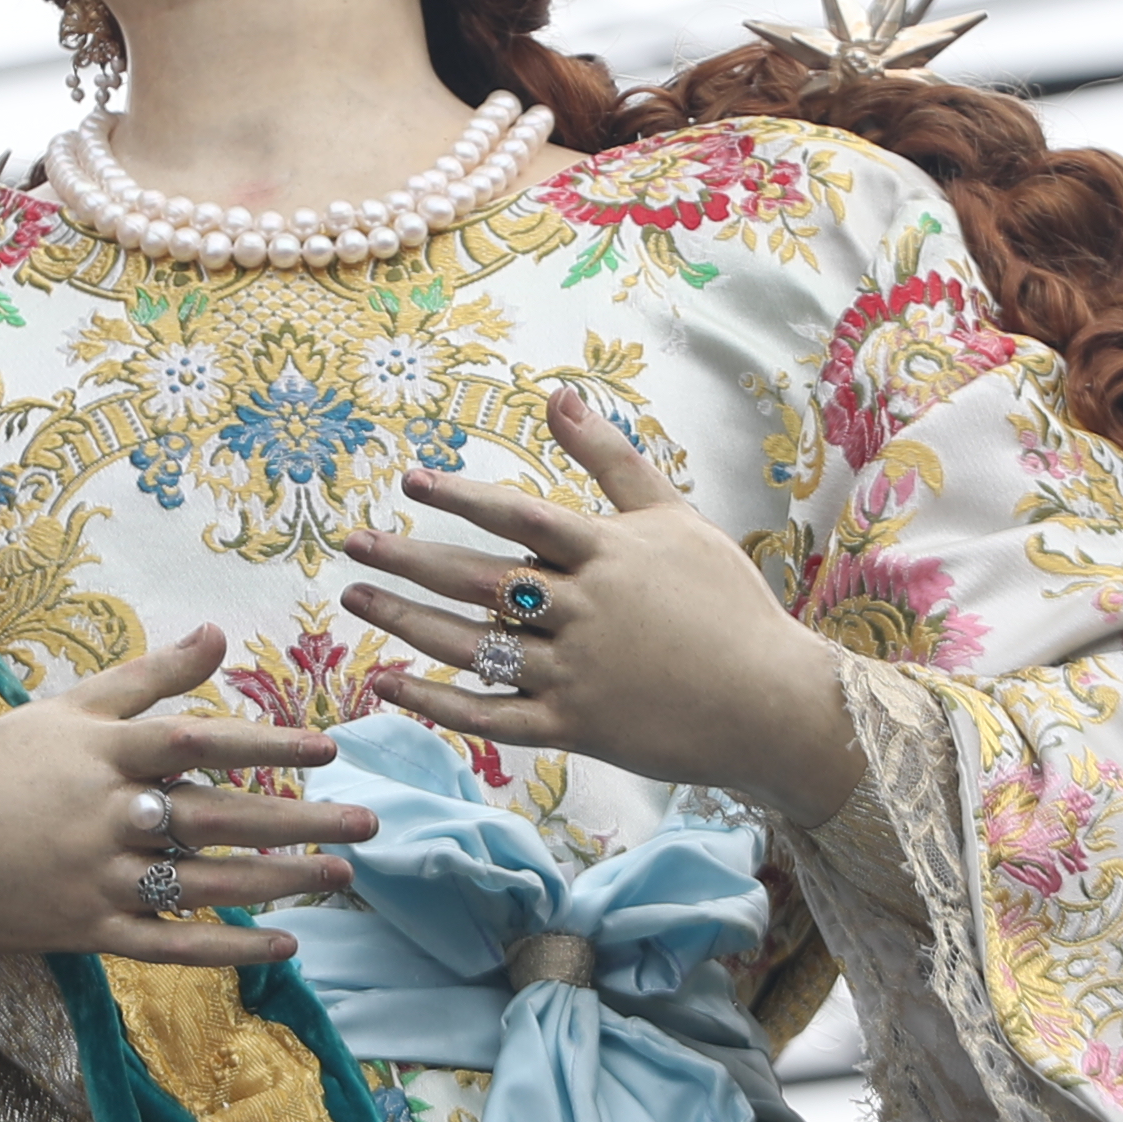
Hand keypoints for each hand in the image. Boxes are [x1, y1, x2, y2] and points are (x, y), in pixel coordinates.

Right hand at [0, 623, 373, 970]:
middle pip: (217, 816)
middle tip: (368, 821)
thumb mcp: (65, 710)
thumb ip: (145, 677)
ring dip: (279, 882)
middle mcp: (106, 817)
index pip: (198, 743)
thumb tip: (217, 631)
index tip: (330, 746)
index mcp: (101, 755)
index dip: (265, 742)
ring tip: (342, 878)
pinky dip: (228, 947)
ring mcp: (99, 880)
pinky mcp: (90, 932)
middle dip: (298, 820)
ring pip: (204, 884)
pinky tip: (285, 944)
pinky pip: (171, 947)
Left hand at [337, 388, 863, 828]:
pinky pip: (492, 717)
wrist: (771, 702)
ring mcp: (577, 672)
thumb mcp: (672, 518)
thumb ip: (610, 459)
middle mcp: (585, 610)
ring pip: (475, 646)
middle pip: (481, 580)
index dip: (463, 498)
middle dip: (409, 560)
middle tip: (351, 542)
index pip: (520, 517)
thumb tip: (556, 394)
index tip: (410, 482)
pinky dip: (438, 704)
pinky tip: (389, 685)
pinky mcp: (575, 727)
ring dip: (407, 623)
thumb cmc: (725, 602)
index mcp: (608, 554)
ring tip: (354, 600)